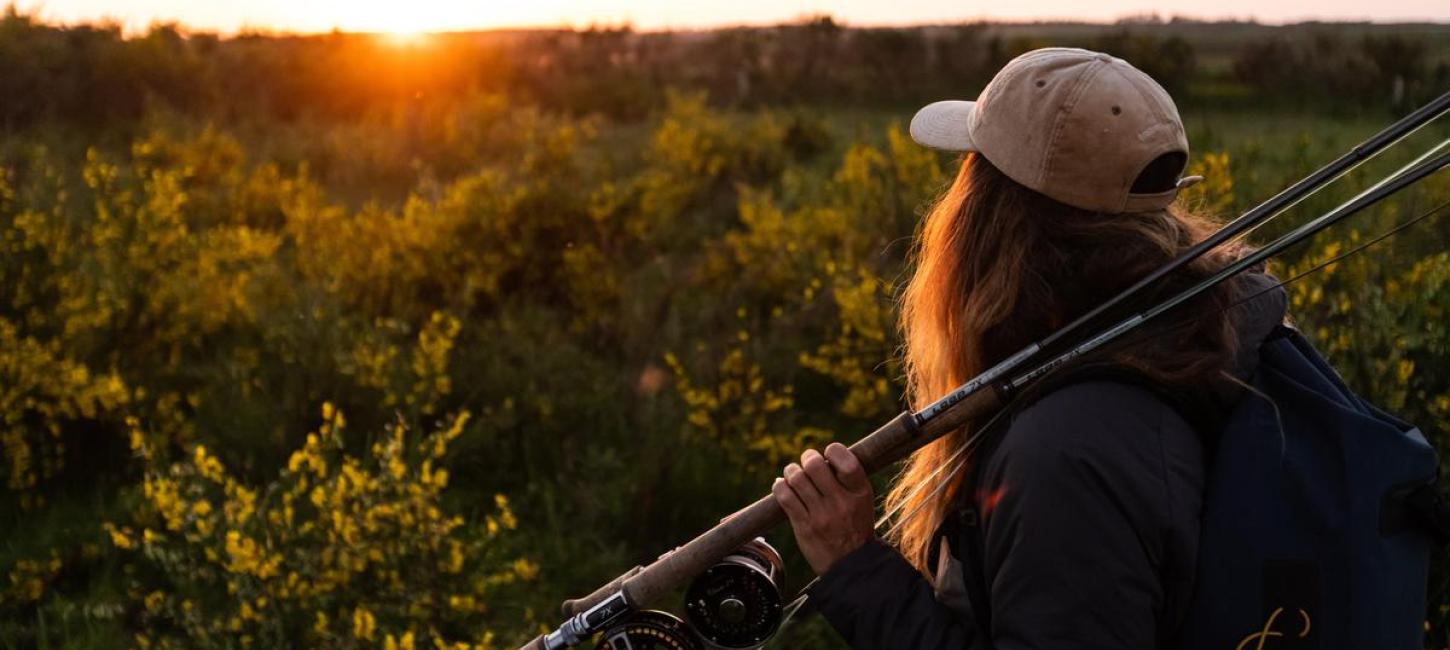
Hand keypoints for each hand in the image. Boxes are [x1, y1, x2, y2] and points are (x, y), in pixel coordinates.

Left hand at [772, 442, 874, 574]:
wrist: (852, 565)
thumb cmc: (855, 527)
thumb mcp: (863, 501)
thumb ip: (847, 479)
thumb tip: (820, 456)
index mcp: (860, 493)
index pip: (846, 460)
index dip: (833, 450)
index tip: (829, 453)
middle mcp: (841, 502)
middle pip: (815, 466)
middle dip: (807, 458)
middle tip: (807, 462)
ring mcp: (821, 515)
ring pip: (796, 479)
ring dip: (791, 471)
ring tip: (793, 474)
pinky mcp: (804, 526)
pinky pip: (784, 496)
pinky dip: (780, 486)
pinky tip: (783, 486)